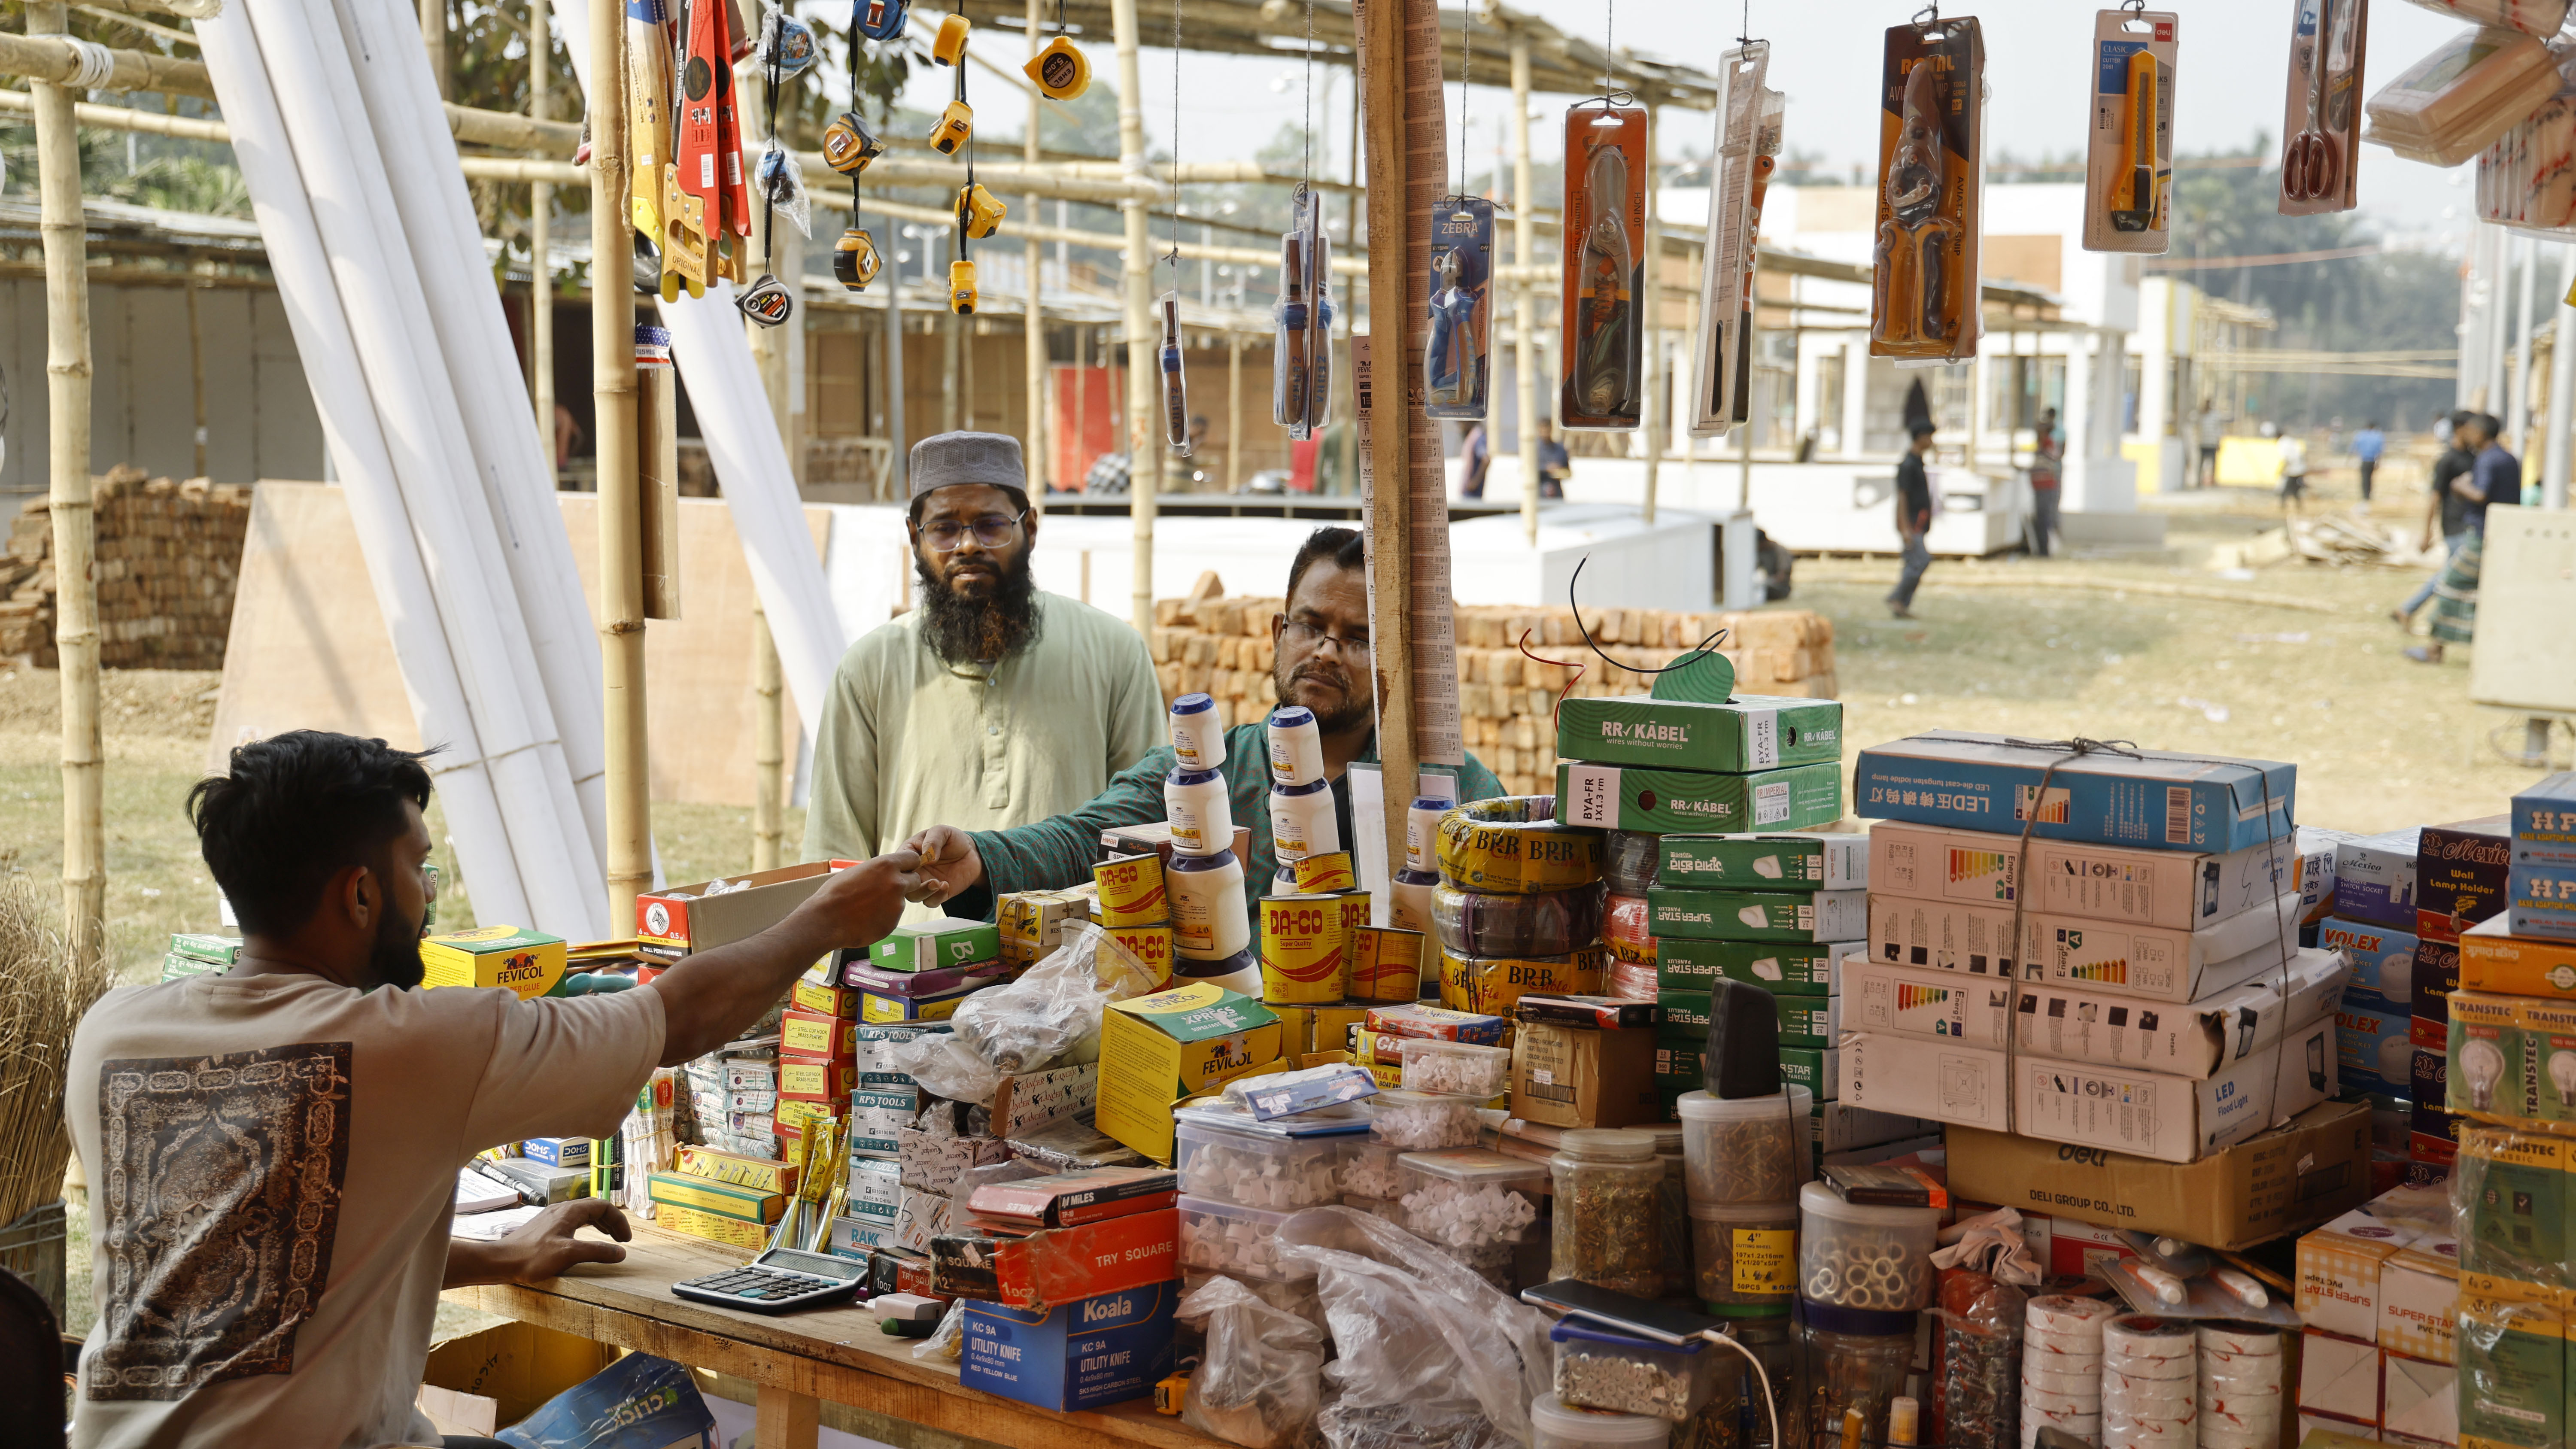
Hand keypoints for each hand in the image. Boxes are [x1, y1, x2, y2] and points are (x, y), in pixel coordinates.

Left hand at [497, 1197, 631, 1281]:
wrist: (500, 1261)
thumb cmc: (532, 1257)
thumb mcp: (569, 1254)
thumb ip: (597, 1252)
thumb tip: (621, 1253)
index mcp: (570, 1211)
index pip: (604, 1207)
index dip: (619, 1221)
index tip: (626, 1240)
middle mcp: (561, 1209)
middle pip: (594, 1208)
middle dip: (612, 1222)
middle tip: (621, 1240)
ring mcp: (551, 1217)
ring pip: (583, 1214)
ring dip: (599, 1224)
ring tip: (608, 1238)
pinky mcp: (544, 1227)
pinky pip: (572, 1221)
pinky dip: (586, 1228)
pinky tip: (583, 1240)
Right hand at [801, 850, 922, 947]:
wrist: (826, 920)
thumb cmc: (835, 893)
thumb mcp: (857, 871)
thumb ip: (877, 870)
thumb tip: (885, 871)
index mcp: (887, 866)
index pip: (912, 858)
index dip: (908, 864)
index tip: (903, 868)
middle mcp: (897, 884)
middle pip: (915, 880)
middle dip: (905, 883)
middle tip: (886, 889)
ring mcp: (897, 906)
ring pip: (901, 901)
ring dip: (890, 903)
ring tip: (866, 907)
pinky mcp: (893, 923)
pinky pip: (892, 917)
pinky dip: (883, 917)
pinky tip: (866, 918)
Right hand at [901, 826, 984, 904]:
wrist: (972, 852)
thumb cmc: (952, 839)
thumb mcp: (942, 832)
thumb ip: (933, 839)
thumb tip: (928, 857)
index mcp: (908, 854)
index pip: (896, 863)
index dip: (902, 866)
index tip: (918, 862)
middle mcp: (913, 871)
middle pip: (902, 884)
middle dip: (910, 884)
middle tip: (925, 877)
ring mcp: (924, 883)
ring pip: (914, 896)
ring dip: (923, 892)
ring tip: (937, 882)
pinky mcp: (937, 893)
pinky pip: (930, 902)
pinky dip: (936, 897)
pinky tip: (945, 885)